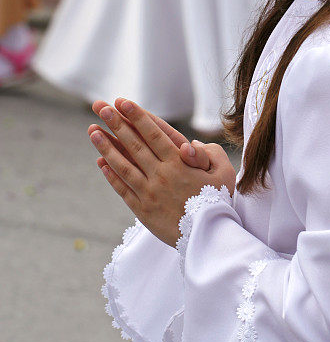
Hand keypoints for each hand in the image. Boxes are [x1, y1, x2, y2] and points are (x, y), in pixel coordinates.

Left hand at [89, 99, 235, 246]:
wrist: (208, 238)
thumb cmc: (218, 202)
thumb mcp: (224, 173)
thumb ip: (210, 154)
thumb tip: (190, 144)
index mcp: (179, 164)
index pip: (153, 134)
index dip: (137, 117)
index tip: (122, 102)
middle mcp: (161, 175)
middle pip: (134, 145)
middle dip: (116, 124)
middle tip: (101, 107)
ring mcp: (149, 193)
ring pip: (123, 165)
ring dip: (106, 147)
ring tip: (93, 131)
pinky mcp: (142, 210)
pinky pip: (122, 189)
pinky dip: (110, 175)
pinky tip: (100, 163)